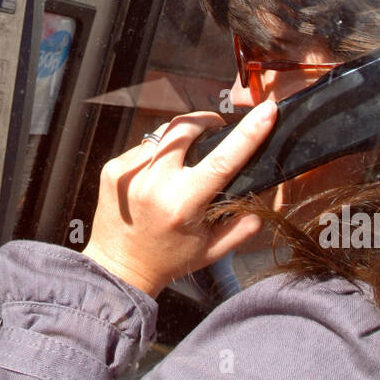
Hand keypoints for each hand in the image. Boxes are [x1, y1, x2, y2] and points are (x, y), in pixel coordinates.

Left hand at [82, 103, 277, 297]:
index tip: (266, 112)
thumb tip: (263, 199)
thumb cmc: (169, 259)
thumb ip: (242, 226)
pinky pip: (143, 146)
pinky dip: (156, 154)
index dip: (247, 133)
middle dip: (205, 120)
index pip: (222, 160)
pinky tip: (158, 175)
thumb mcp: (212, 250)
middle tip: (216, 127)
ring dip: (179, 139)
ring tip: (183, 162)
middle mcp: (154, 185)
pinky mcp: (113, 169)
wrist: (119, 267)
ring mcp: (129, 174)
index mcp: (182, 205)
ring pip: (163, 134)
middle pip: (185, 127)